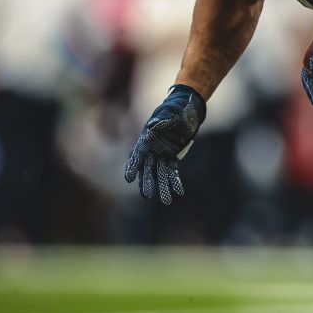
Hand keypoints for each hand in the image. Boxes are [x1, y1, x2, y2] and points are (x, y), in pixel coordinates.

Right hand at [124, 84, 205, 204]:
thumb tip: (153, 126)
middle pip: (147, 169)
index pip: (137, 156)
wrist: (184, 112)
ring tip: (167, 201)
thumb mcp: (168, 114)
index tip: (128, 179)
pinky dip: (175, 182)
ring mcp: (162, 155)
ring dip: (163, 187)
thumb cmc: (173, 111)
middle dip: (147, 182)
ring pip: (160, 174)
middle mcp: (151, 151)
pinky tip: (179, 192)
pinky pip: (173, 172)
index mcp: (146, 140)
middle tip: (146, 196)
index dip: (132, 167)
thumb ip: (161, 121)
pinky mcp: (173, 158)